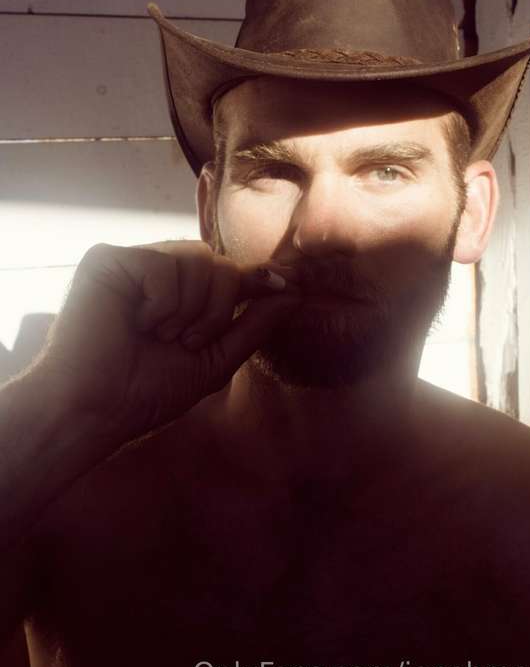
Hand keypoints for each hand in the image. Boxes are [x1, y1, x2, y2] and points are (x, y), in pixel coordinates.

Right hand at [36, 241, 299, 446]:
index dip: (261, 277)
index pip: (231, 273)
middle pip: (221, 263)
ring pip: (198, 258)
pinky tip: (136, 322)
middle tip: (184, 341)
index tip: (291, 284)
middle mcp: (162, 273)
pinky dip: (160, 303)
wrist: (98, 408)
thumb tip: (294, 293)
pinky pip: (161, 263)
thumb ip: (253, 326)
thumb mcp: (215, 362)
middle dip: (216, 310)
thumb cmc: (149, 391)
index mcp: (184, 296)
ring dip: (188, 310)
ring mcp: (136, 262)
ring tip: (158, 335)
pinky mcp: (108, 258)